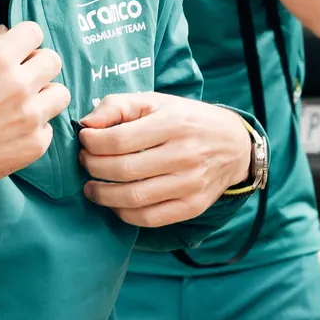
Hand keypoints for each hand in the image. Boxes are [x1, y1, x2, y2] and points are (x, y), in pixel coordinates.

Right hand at [0, 23, 69, 183]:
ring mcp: (31, 115)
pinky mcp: (36, 142)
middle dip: (38, 65)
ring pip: (61, 93)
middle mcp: (20, 84)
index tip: (18, 50)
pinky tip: (14, 131)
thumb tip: (4, 32)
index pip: (34, 32)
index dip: (25, 40)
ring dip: (45, 95)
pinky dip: (35, 128)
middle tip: (23, 77)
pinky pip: (49, 126)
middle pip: (53, 60)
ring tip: (25, 104)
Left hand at [77, 91, 252, 225]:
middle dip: (92, 167)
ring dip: (102, 195)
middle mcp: (185, 154)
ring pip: (133, 198)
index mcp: (174, 123)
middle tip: (85, 162)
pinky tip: (115, 202)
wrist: (234, 145)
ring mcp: (191, 184)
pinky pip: (148, 218)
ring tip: (92, 186)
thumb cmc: (187, 120)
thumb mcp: (156, 101)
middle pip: (122, 170)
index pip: (118, 140)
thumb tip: (86, 124)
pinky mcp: (193, 206)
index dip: (92, 143)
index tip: (85, 141)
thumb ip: (118, 106)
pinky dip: (123, 213)